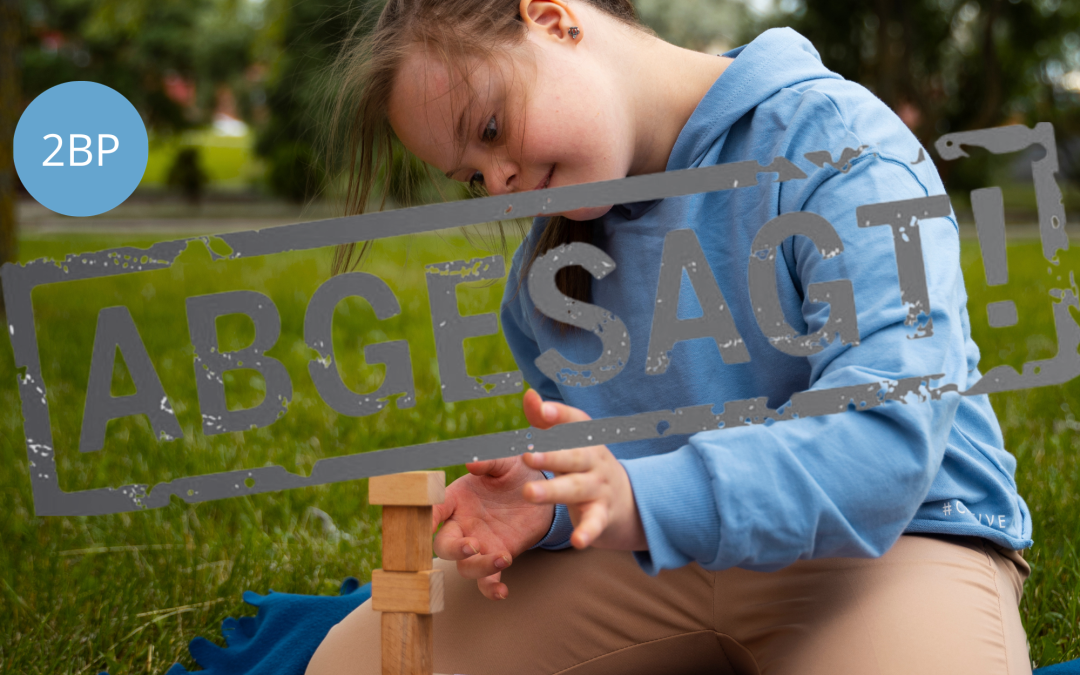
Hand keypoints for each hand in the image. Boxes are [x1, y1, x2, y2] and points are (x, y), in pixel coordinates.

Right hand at [431, 453, 553, 600]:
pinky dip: (491, 590)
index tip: (429, 523)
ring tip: (502, 558)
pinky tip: (502, 592)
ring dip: (478, 567)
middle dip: (453, 549)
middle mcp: (462, 524)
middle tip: (472, 545)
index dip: (427, 517)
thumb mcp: (506, 462)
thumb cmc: (517, 473)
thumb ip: (490, 462)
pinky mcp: (497, 556)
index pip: (434, 509)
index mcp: (457, 499)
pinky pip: (488, 581)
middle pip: (444, 546)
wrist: (543, 491)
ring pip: (465, 567)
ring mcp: (479, 544)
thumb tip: (471, 464)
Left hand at [519, 389, 647, 551]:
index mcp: (586, 439)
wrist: (628, 500)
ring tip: (529, 493)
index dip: (560, 415)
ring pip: (576, 488)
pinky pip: (595, 523)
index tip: (542, 410)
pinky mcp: (603, 514)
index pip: (575, 423)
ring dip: (552, 491)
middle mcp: (594, 460)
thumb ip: (548, 420)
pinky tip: (577, 541)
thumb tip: (529, 394)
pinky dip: (587, 532)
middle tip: (526, 456)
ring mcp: (599, 487)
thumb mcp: (571, 442)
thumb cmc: (586, 464)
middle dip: (551, 455)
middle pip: (573, 456)